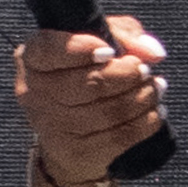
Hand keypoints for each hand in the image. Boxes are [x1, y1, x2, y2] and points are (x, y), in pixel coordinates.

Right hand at [14, 15, 168, 184]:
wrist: (69, 140)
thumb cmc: (82, 78)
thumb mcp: (96, 43)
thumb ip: (122, 34)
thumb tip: (152, 52)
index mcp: (33, 59)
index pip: (49, 50)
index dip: (81, 49)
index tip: (110, 51)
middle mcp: (36, 93)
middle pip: (89, 83)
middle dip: (127, 74)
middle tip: (144, 70)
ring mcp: (54, 126)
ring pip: (109, 110)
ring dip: (142, 97)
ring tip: (154, 87)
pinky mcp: (77, 152)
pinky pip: (120, 136)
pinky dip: (146, 122)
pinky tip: (155, 111)